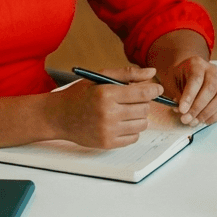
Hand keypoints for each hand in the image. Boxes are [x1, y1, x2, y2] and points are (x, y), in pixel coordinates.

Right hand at [48, 66, 162, 147]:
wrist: (59, 116)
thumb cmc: (80, 94)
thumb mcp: (100, 77)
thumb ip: (128, 74)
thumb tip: (152, 72)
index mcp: (106, 94)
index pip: (142, 93)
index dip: (154, 90)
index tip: (157, 89)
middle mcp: (108, 113)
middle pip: (144, 109)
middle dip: (143, 102)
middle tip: (132, 99)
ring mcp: (107, 130)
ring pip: (142, 124)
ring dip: (138, 117)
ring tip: (126, 111)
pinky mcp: (107, 143)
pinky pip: (133, 138)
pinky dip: (131, 130)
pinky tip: (120, 123)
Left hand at [158, 57, 216, 125]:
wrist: (186, 73)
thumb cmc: (178, 77)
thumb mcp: (171, 81)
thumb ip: (176, 94)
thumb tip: (181, 110)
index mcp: (197, 64)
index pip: (196, 79)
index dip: (189, 96)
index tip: (182, 110)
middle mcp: (212, 71)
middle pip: (210, 89)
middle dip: (197, 107)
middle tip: (186, 119)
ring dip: (206, 113)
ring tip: (193, 122)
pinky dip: (215, 116)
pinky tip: (204, 121)